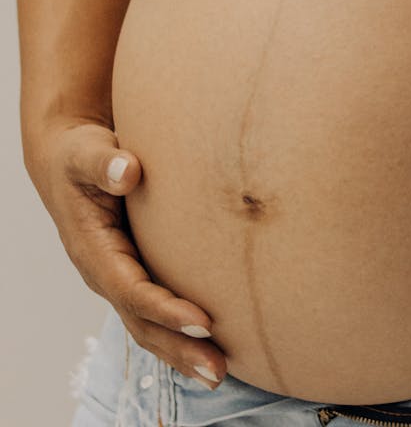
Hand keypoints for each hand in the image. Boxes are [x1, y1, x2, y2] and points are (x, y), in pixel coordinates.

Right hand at [24, 119, 226, 389]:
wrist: (71, 162)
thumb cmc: (83, 156)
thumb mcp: (87, 153)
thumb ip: (104, 163)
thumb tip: (128, 170)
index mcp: (93, 250)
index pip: (131, 290)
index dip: (166, 309)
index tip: (205, 321)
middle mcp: (105, 274)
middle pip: (142, 323)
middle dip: (179, 348)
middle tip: (218, 371)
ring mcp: (120, 281)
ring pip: (150, 328)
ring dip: (183, 354)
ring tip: (220, 375)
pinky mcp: (137, 278)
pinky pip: (157, 317)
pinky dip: (182, 337)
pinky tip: (215, 351)